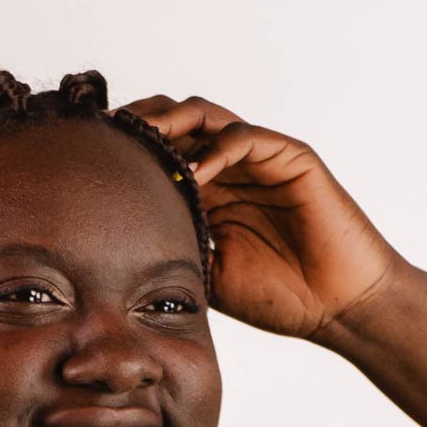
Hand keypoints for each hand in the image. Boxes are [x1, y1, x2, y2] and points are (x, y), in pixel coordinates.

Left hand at [119, 92, 405, 339]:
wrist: (338, 308)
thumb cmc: (282, 298)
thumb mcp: (209, 279)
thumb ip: (176, 255)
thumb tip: (118, 260)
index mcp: (210, 192)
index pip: (161, 155)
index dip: (127, 152)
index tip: (87, 160)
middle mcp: (232, 168)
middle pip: (176, 125)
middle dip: (140, 125)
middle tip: (107, 136)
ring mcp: (261, 159)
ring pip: (207, 119)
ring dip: (172, 124)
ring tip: (141, 138)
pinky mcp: (292, 158)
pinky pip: (247, 138)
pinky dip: (217, 148)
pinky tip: (193, 172)